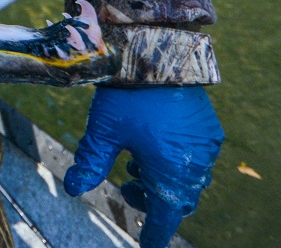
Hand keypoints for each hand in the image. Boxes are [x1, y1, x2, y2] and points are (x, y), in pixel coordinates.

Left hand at [63, 86, 223, 247]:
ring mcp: (205, 146)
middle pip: (177, 200)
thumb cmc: (128, 94)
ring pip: (187, 180)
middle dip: (153, 202)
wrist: (158, 53)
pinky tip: (150, 148)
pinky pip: (195, 159)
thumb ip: (90, 163)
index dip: (154, 233)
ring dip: (162, 182)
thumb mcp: (103, 131)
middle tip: (127, 190)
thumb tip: (73, 188)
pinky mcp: (207, 128)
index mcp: (171, 171)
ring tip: (133, 166)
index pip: (165, 216)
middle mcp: (194, 163)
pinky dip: (174, 164)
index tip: (147, 245)